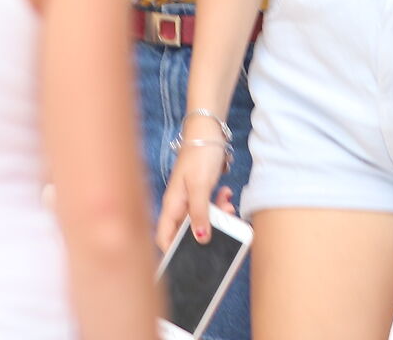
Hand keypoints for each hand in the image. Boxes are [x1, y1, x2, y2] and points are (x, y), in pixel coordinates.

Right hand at [154, 132, 234, 251]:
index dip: (172, 251)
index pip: (164, 237)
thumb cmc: (199, 154)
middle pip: (187, 231)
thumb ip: (200, 212)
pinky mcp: (201, 192)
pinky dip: (220, 205)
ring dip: (216, 217)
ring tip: (228, 208)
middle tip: (222, 228)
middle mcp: (179, 205)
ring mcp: (190, 198)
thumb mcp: (200, 185)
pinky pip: (210, 208)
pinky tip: (227, 196)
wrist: (208, 131)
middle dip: (204, 233)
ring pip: (202, 220)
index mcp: (172, 205)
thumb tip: (201, 238)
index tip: (188, 260)